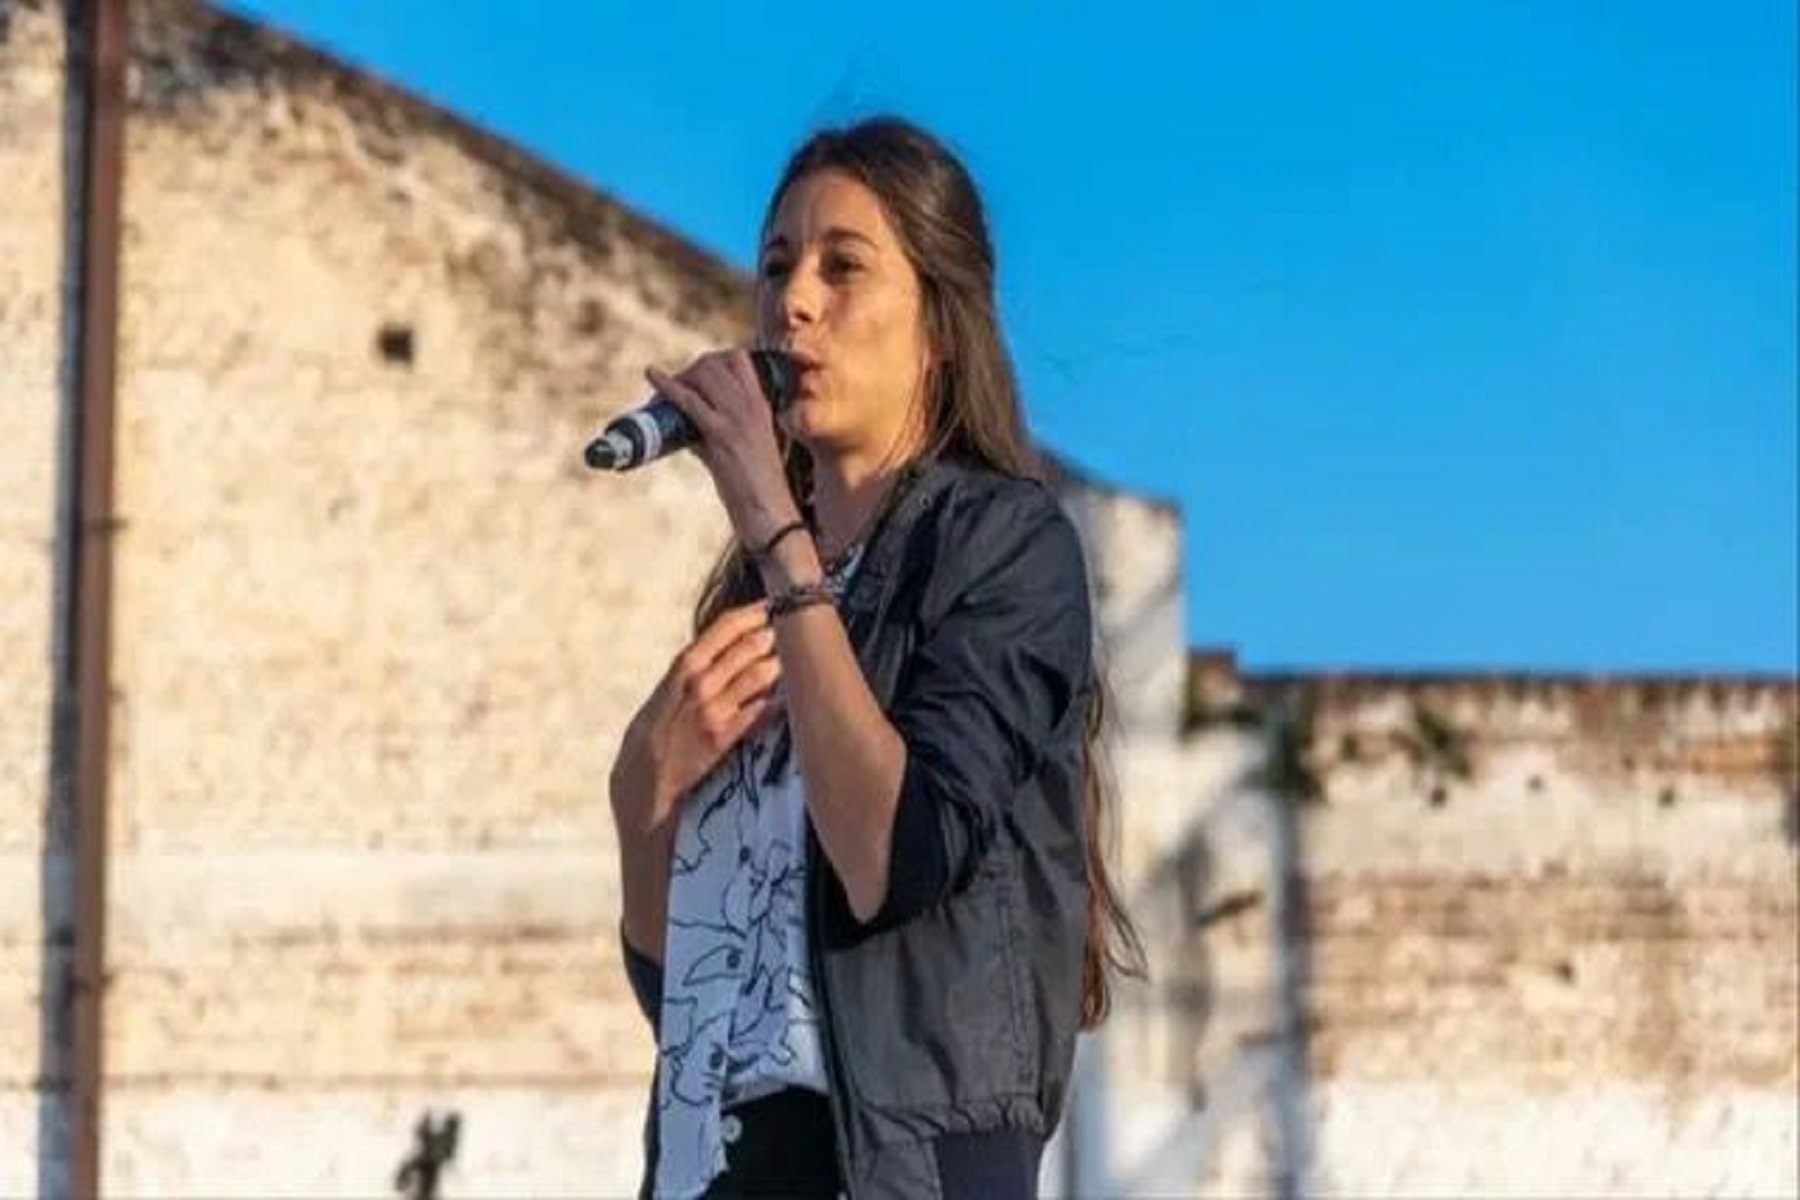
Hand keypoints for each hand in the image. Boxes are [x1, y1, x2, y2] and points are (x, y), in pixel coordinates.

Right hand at [609, 601, 783, 838]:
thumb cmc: (658, 725)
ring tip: (802, 656)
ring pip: (760, 675)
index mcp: (684, 665)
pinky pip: (762, 712)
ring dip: (784, 662)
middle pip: (748, 646)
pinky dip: (781, 699)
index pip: (725, 626)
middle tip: (797, 627)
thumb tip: (736, 639)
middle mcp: (700, 683)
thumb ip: (699, 663)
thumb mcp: (670, 685)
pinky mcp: (724, 737)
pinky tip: (797, 694)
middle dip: (777, 633)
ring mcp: (713, 710)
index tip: (775, 602)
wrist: (643, 772)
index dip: (754, 611)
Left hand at [646, 350, 800, 547]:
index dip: (711, 359)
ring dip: (677, 378)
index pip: (737, 359)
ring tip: (660, 397)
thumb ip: (717, 435)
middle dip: (688, 370)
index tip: (694, 375)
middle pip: (714, 363)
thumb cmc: (758, 488)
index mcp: (762, 405)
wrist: (771, 513)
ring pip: (702, 375)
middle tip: (673, 389)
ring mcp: (737, 418)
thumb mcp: (745, 449)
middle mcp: (751, 405)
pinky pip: (689, 401)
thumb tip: (687, 431)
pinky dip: (666, 385)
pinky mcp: (721, 435)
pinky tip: (652, 374)